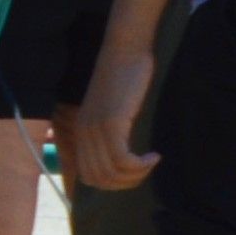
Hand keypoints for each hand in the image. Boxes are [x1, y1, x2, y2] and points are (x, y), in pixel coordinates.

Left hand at [70, 40, 158, 189]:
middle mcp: (83, 133)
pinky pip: (122, 158)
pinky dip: (141, 165)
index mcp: (81, 132)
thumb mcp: (113, 110)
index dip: (114, 184)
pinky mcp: (111, 122)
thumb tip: (123, 159)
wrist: (125, 51)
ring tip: (152, 162)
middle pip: (99, 179)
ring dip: (136, 175)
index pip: (88, 176)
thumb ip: (111, 132)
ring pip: (111, 172)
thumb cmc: (125, 79)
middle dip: (127, 183)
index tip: (135, 173)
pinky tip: (155, 156)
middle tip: (146, 170)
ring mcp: (95, 128)